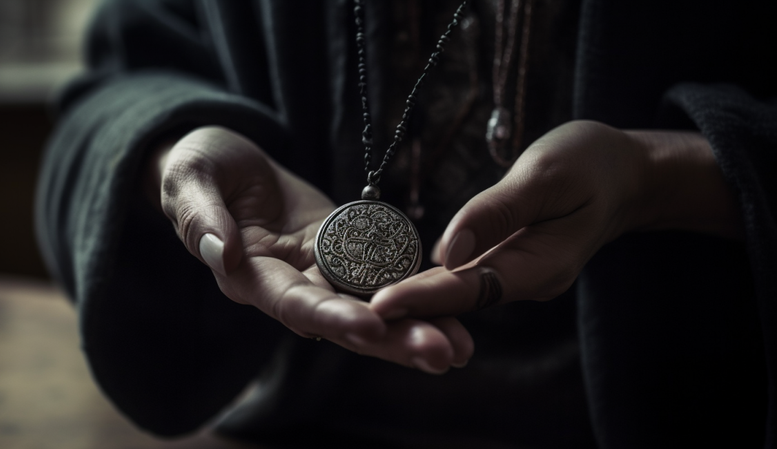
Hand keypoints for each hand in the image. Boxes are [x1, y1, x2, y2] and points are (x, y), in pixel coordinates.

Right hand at [150, 126, 471, 372]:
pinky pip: (382, 273)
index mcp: (251, 277)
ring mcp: (321, 270)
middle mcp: (291, 285)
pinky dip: (415, 289)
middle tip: (445, 354)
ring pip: (371, 305)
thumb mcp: (190, 184)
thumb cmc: (198, 170)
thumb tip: (224, 252)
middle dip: (393, 340)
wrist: (225, 164)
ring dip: (416, 324)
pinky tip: (455, 301)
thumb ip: (203, 219)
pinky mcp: (344, 250)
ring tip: (462, 344)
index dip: (331, 317)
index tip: (371, 327)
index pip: (294, 304)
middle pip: (345, 320)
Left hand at [371, 120, 741, 319]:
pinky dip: (431, 279)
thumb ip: (497, 212)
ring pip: (458, 291)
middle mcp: (525, 280)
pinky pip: (464, 275)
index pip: (470, 288)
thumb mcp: (547, 175)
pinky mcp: (507, 260)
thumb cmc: (591, 165)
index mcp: (540, 266)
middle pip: (458, 298)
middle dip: (408, 308)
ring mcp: (517, 274)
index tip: (378, 306)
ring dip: (413, 297)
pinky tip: (395, 278)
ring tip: (359, 303)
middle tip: (352, 316)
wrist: (626, 175)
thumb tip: (446, 249)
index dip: (422, 296)